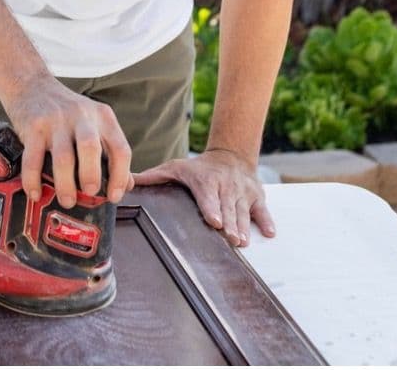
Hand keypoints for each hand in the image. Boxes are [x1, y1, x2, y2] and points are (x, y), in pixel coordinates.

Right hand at [4, 73, 132, 209]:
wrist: (31, 83)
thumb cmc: (66, 110)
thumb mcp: (93, 121)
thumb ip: (109, 149)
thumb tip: (126, 184)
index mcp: (102, 116)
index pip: (120, 148)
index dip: (121, 175)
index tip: (114, 196)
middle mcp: (81, 116)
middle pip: (91, 148)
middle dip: (91, 176)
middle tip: (89, 193)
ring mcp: (56, 120)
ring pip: (63, 157)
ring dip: (65, 184)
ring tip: (67, 200)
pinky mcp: (34, 126)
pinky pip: (33, 159)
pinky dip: (33, 180)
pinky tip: (35, 193)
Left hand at [132, 149, 274, 247]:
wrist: (231, 155)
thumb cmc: (199, 168)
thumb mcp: (176, 167)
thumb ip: (153, 177)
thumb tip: (127, 183)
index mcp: (205, 181)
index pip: (208, 196)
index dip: (212, 208)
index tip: (214, 221)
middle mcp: (225, 186)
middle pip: (227, 208)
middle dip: (229, 224)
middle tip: (231, 239)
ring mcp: (242, 192)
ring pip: (243, 211)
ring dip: (243, 226)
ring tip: (242, 242)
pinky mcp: (256, 196)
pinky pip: (262, 209)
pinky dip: (266, 220)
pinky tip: (269, 233)